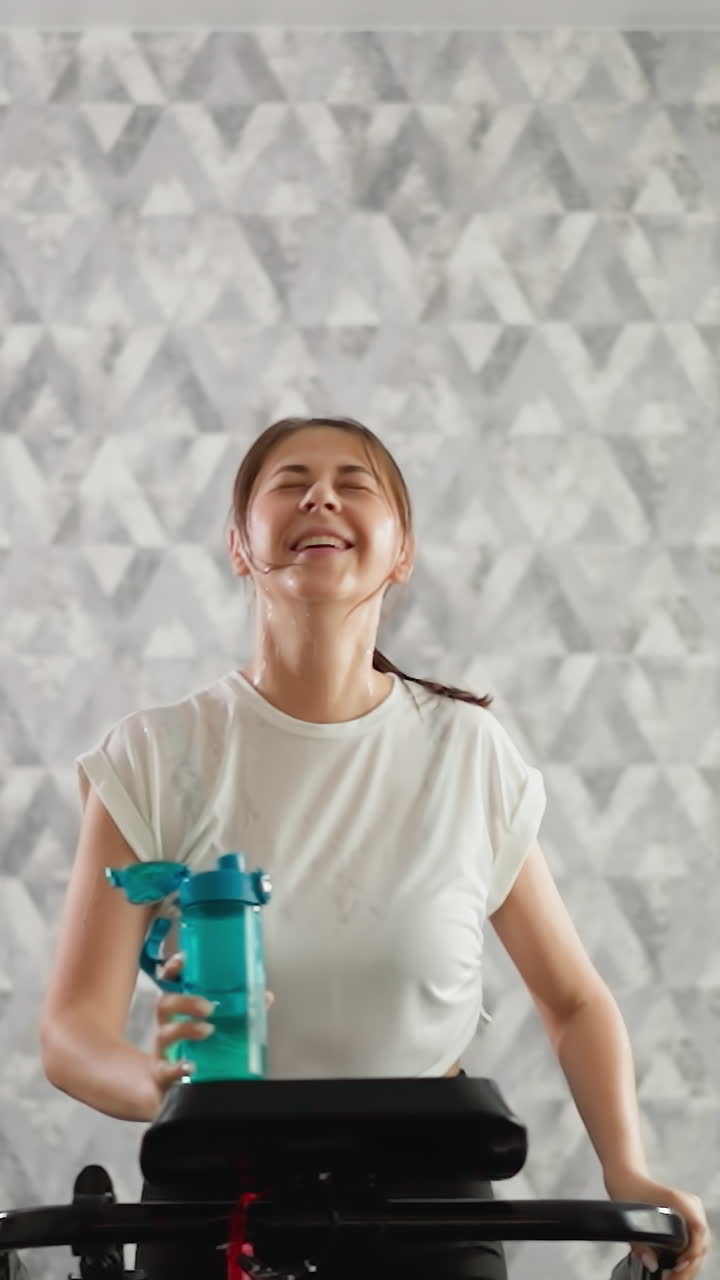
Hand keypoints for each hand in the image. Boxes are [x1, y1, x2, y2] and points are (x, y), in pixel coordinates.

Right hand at [149, 952, 274, 1110]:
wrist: (175, 1088)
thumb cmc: (199, 1051)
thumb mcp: (218, 1028)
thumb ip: (239, 1012)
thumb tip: (265, 997)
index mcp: (180, 1010)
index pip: (171, 982)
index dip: (174, 969)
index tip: (184, 960)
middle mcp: (168, 1026)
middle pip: (165, 1005)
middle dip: (185, 1001)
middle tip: (208, 1006)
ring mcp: (163, 1050)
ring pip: (165, 1034)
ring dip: (186, 1029)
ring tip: (208, 1030)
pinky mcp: (163, 1075)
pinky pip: (165, 1070)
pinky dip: (178, 1067)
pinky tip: (189, 1067)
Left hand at [604, 1167, 709, 1276]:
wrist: (627, 1178)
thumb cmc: (628, 1191)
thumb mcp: (629, 1217)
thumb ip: (640, 1244)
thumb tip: (651, 1264)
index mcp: (677, 1200)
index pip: (698, 1229)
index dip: (692, 1251)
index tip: (679, 1265)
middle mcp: (689, 1204)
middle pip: (701, 1241)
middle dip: (690, 1266)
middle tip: (674, 1279)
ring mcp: (691, 1211)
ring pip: (700, 1244)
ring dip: (690, 1264)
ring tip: (674, 1277)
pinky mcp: (689, 1218)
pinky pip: (696, 1242)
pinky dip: (689, 1257)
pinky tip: (678, 1268)